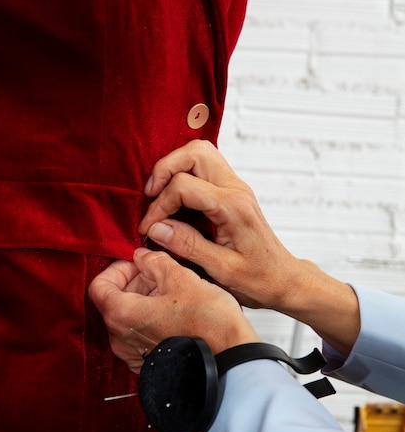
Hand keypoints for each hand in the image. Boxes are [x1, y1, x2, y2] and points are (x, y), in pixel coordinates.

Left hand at [88, 248, 259, 372]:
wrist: (229, 359)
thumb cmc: (208, 324)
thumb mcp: (180, 278)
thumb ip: (154, 261)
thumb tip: (142, 256)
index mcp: (122, 315)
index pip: (99, 286)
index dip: (117, 269)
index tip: (137, 264)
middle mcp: (120, 339)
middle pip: (114, 301)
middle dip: (135, 281)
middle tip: (159, 272)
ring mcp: (133, 354)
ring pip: (128, 317)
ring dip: (144, 299)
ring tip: (172, 290)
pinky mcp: (148, 363)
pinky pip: (140, 335)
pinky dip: (151, 318)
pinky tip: (175, 310)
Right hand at [139, 140, 359, 355]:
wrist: (283, 278)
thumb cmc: (259, 279)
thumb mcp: (221, 270)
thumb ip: (188, 246)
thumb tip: (157, 228)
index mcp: (234, 208)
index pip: (184, 186)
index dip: (159, 205)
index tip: (148, 228)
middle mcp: (237, 190)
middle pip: (195, 153)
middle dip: (165, 170)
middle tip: (150, 197)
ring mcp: (236, 187)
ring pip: (200, 153)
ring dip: (174, 168)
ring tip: (159, 195)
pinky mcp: (232, 191)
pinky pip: (205, 167)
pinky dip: (184, 174)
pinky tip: (174, 200)